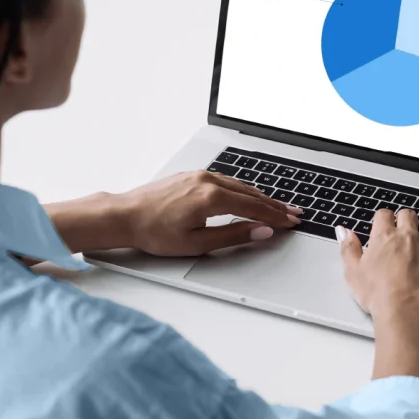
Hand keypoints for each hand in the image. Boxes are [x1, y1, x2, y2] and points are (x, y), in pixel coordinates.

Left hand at [118, 171, 301, 255]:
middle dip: (274, 205)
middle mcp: (207, 181)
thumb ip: (233, 235)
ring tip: (276, 206)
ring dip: (259, 196)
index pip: (254, 207)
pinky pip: (225, 180)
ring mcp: (199, 175)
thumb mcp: (197, 242)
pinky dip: (242, 189)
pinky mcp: (191, 175)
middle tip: (293, 213)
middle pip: (250, 193)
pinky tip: (247, 194)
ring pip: (239, 185)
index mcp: (211, 198)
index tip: (291, 222)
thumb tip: (260, 231)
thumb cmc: (154, 232)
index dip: (275, 216)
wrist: (125, 215)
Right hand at [337, 209, 418, 317]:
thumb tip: (343, 231)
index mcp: (384, 237)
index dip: (382, 217)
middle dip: (405, 217)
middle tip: (402, 222)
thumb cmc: (379, 293)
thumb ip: (348, 248)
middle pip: (408, 215)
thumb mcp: (352, 271)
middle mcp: (408, 238)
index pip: (383, 215)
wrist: (407, 310)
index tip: (382, 222)